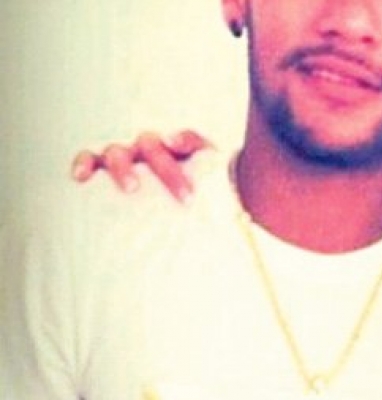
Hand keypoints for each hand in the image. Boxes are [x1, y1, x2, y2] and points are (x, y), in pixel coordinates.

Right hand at [71, 130, 211, 201]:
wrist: (179, 203)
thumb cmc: (192, 194)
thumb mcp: (208, 182)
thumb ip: (211, 169)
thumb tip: (209, 172)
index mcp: (177, 148)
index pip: (184, 141)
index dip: (187, 143)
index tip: (192, 160)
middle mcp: (148, 148)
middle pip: (152, 147)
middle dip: (166, 170)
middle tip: (183, 197)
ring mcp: (124, 155)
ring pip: (119, 152)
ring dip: (125, 168)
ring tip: (133, 189)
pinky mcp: (100, 166)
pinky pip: (88, 158)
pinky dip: (83, 163)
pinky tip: (80, 177)